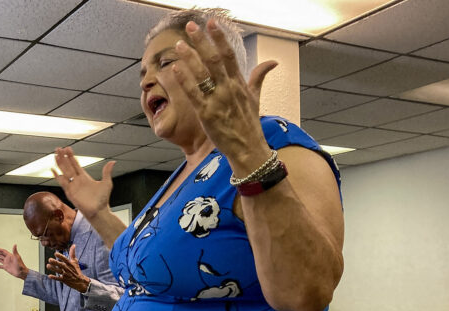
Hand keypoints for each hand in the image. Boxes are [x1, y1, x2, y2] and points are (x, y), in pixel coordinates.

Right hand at [0, 245, 28, 279]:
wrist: (21, 272)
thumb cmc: (20, 264)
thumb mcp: (17, 257)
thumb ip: (15, 251)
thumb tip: (15, 244)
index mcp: (10, 255)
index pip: (3, 251)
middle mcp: (7, 259)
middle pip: (0, 255)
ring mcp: (6, 263)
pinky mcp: (6, 267)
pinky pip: (0, 266)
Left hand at [46, 244, 89, 292]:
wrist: (80, 282)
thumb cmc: (76, 270)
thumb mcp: (75, 261)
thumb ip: (72, 253)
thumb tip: (73, 245)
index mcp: (70, 264)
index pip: (65, 259)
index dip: (60, 256)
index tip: (55, 253)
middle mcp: (68, 269)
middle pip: (61, 265)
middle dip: (55, 262)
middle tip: (49, 259)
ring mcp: (66, 275)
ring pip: (59, 271)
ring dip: (53, 269)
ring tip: (48, 266)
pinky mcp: (64, 280)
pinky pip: (58, 279)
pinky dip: (54, 277)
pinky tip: (49, 275)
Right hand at [52, 147, 114, 220]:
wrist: (98, 211)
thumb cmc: (102, 199)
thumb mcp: (106, 183)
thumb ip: (106, 172)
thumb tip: (112, 162)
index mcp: (85, 177)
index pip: (76, 164)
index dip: (71, 156)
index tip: (68, 148)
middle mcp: (77, 180)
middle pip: (68, 166)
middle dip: (63, 157)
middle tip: (58, 148)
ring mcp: (72, 186)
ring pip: (64, 172)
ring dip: (59, 163)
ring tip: (55, 155)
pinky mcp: (70, 192)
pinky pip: (62, 182)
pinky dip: (57, 176)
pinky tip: (53, 169)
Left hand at [170, 19, 277, 171]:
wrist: (249, 149)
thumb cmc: (249, 124)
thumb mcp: (256, 98)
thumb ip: (259, 77)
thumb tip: (272, 62)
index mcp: (239, 84)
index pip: (229, 55)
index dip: (220, 38)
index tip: (212, 23)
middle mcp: (229, 89)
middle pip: (214, 59)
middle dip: (202, 41)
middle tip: (191, 26)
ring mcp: (218, 101)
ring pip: (202, 74)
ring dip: (189, 57)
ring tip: (179, 44)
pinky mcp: (207, 114)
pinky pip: (194, 94)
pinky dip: (185, 80)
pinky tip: (175, 68)